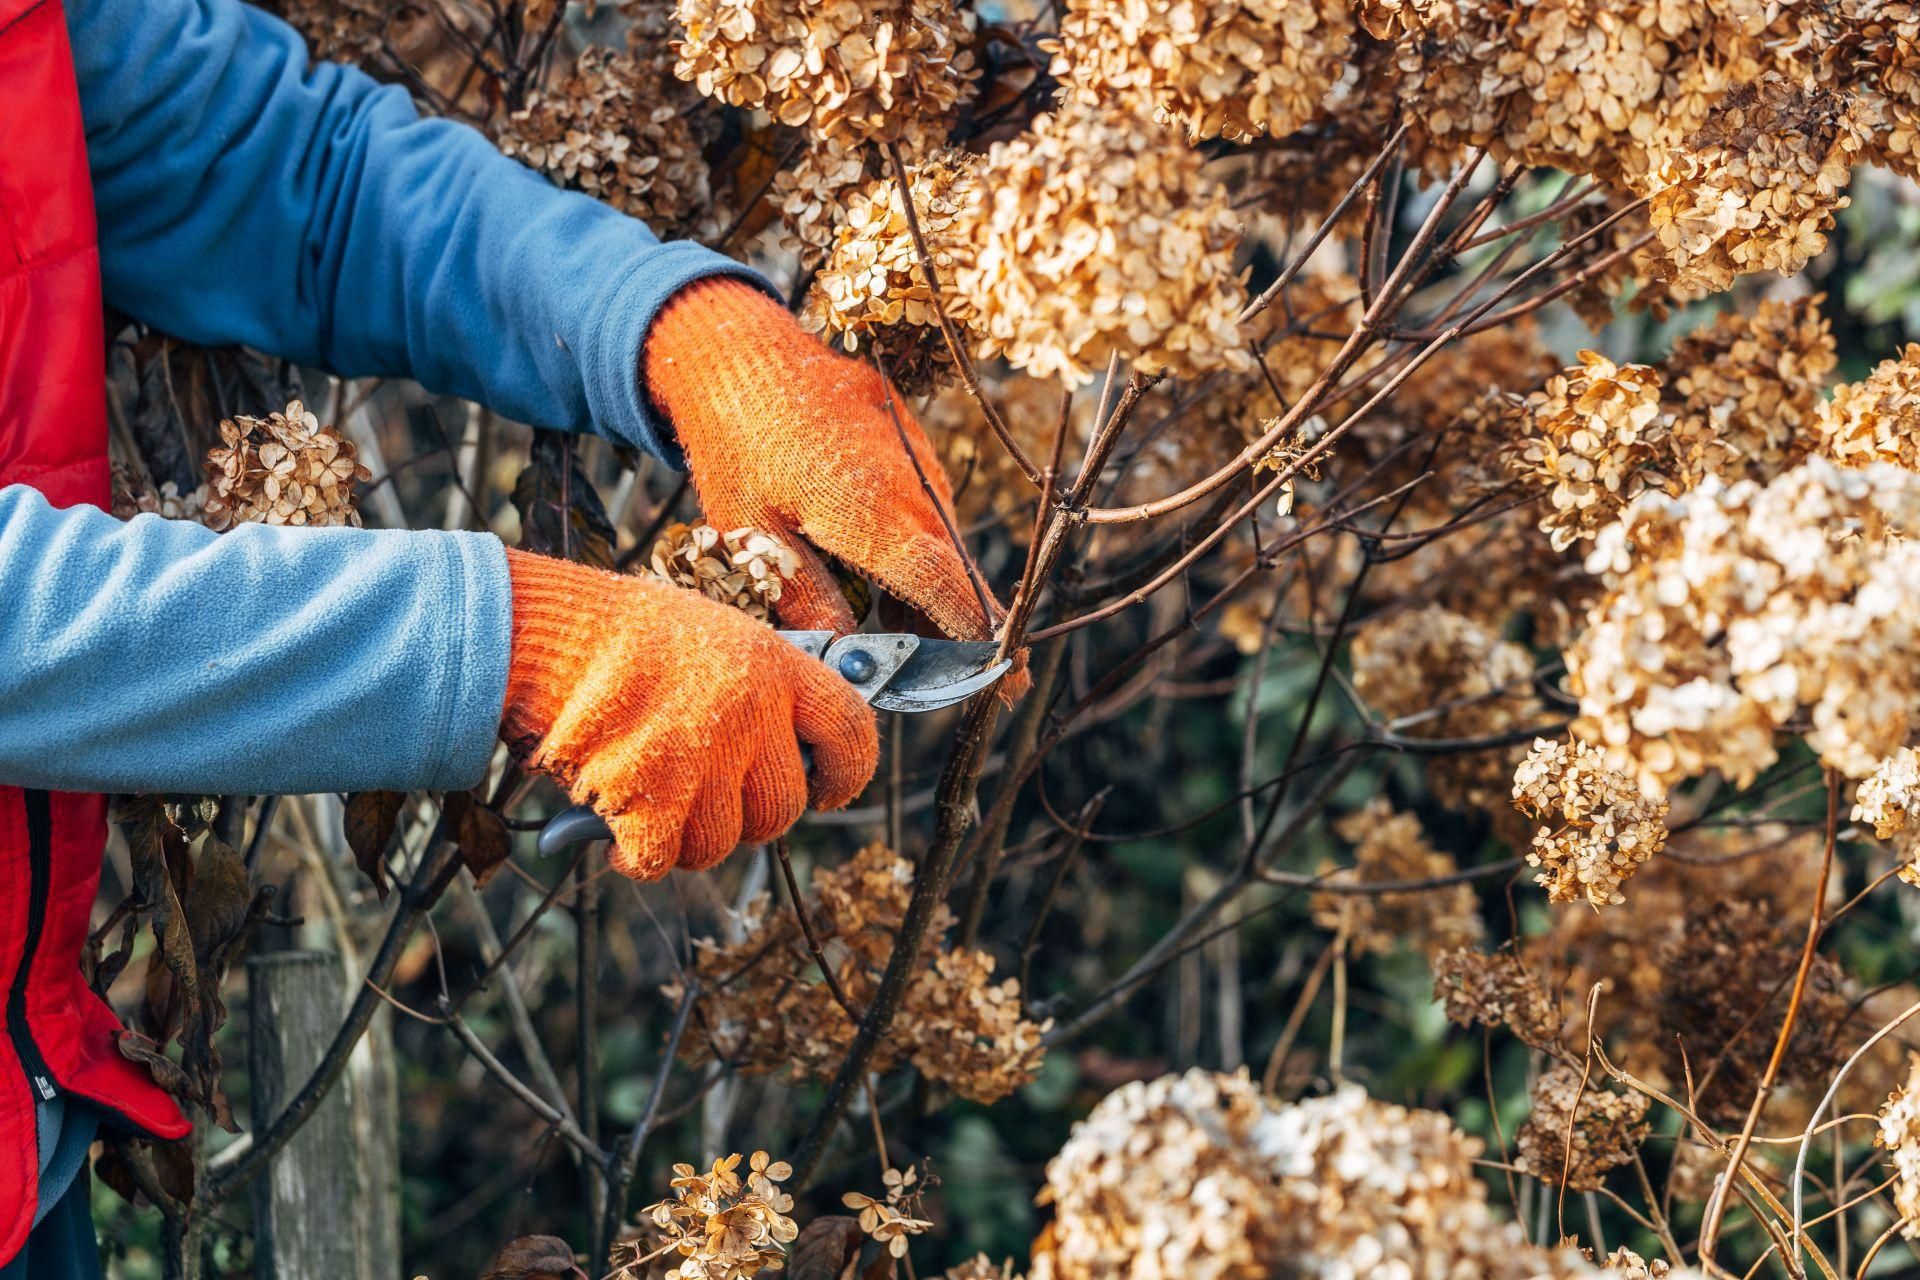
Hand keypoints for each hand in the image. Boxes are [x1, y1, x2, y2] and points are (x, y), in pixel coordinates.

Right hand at [500, 549, 877, 879]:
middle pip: (782, 808)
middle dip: (746, 818)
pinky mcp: (647, 800)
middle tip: (706, 799)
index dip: (845, 773)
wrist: (538, 633)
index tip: (826, 789)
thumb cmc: (617, 633)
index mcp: (773, 666)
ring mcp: (700, 759)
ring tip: (651, 801)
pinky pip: (659, 860)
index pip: (852, 733)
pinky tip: (615, 833)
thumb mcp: (711, 633)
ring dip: (685, 838)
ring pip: (720, 843)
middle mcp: (748, 714)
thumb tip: (789, 742)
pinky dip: (633, 857)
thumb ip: (758, 686)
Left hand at [644, 278, 1001, 639]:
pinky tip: (876, 558)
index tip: (1003, 679)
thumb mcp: (754, 538)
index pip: (948, 590)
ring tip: (898, 620)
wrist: (740, 352)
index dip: (977, 639)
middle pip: (956, 571)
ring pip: (942, 537)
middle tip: (956, 669)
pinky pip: (927, 502)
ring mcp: (916, 458)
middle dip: (962, 624)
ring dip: (931, 582)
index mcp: (877, 516)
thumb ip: (807, 600)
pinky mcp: (909, 438)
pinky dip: (915, 539)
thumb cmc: (735, 448)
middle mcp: (912, 486)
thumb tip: (849, 653)